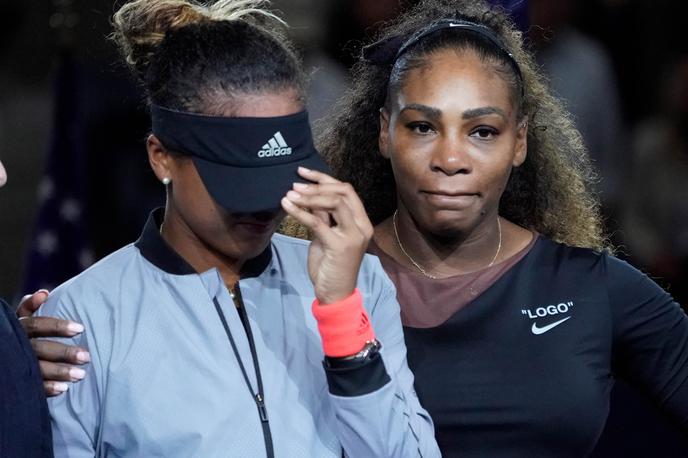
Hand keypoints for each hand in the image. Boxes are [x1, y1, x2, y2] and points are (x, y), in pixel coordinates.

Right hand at [16, 290, 89, 395]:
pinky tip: (63, 389)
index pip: (36, 325)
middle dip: (63, 353)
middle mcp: (14, 345)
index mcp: (17, 327)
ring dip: (59, 372)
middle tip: (86, 356)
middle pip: (39, 349)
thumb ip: (30, 306)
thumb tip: (44, 293)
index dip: (57, 326)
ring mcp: (13, 364)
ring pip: (36, 369)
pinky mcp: (14, 379)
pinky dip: (47, 388)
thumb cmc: (17, 332)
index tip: (80, 328)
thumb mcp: (20, 318)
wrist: (2, 353)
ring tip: (80, 375)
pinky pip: (31, 386)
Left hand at [281, 167, 372, 303]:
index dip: (324, 179)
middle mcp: (362, 226)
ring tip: (290, 194)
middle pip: (343, 192)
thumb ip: (324, 217)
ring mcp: (353, 236)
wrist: (335, 294)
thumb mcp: (326, 237)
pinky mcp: (339, 246)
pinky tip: (287, 206)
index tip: (303, 173)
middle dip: (318, 184)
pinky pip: (318, 222)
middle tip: (295, 184)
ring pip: (334, 203)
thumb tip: (308, 196)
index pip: (347, 190)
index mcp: (361, 222)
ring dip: (309, 196)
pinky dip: (300, 212)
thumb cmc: (331, 266)